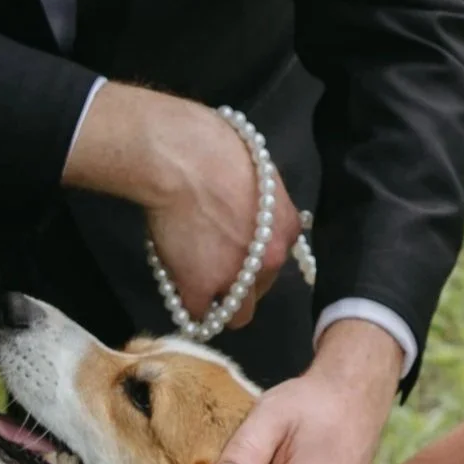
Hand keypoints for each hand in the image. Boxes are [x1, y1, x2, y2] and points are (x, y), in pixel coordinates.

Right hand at [62, 86, 299, 322]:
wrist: (181, 158)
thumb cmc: (213, 148)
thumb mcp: (255, 174)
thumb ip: (259, 204)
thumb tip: (248, 210)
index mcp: (285, 230)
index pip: (276, 262)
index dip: (253, 261)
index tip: (235, 255)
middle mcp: (269, 260)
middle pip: (260, 291)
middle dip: (240, 285)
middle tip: (213, 269)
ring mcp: (236, 277)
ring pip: (236, 315)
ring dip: (220, 305)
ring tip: (198, 293)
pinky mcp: (201, 287)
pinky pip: (197, 312)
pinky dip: (187, 304)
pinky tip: (177, 290)